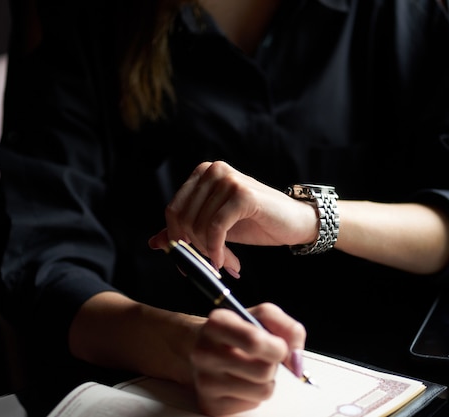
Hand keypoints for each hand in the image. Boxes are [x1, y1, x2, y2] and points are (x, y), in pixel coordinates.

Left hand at [149, 161, 317, 273]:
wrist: (294, 222)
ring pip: (199, 226)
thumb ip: (186, 231)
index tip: (188, 262)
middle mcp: (213, 170)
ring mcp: (228, 179)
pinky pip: (215, 228)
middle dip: (195, 249)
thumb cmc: (255, 222)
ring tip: (227, 262)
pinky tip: (227, 262)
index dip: (177, 240)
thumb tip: (154, 242)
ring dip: (210, 253)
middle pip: (183, 219)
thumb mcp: (215, 228)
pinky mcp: (242, 194)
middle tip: (211, 265)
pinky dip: (217, 250)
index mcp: (203, 173)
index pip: (173, 210)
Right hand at [191, 303, 305, 415]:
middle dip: (274, 365)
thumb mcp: (263, 316)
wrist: (202, 347)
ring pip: (263, 391)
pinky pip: (252, 404)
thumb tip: (296, 360)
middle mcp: (205, 352)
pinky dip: (255, 394)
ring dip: (267, 381)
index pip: (254, 342)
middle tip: (264, 357)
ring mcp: (205, 381)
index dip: (278, 348)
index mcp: (218, 323)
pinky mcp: (210, 404)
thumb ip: (288, 329)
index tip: (280, 347)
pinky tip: (241, 381)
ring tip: (252, 368)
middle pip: (264, 370)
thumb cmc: (238, 330)